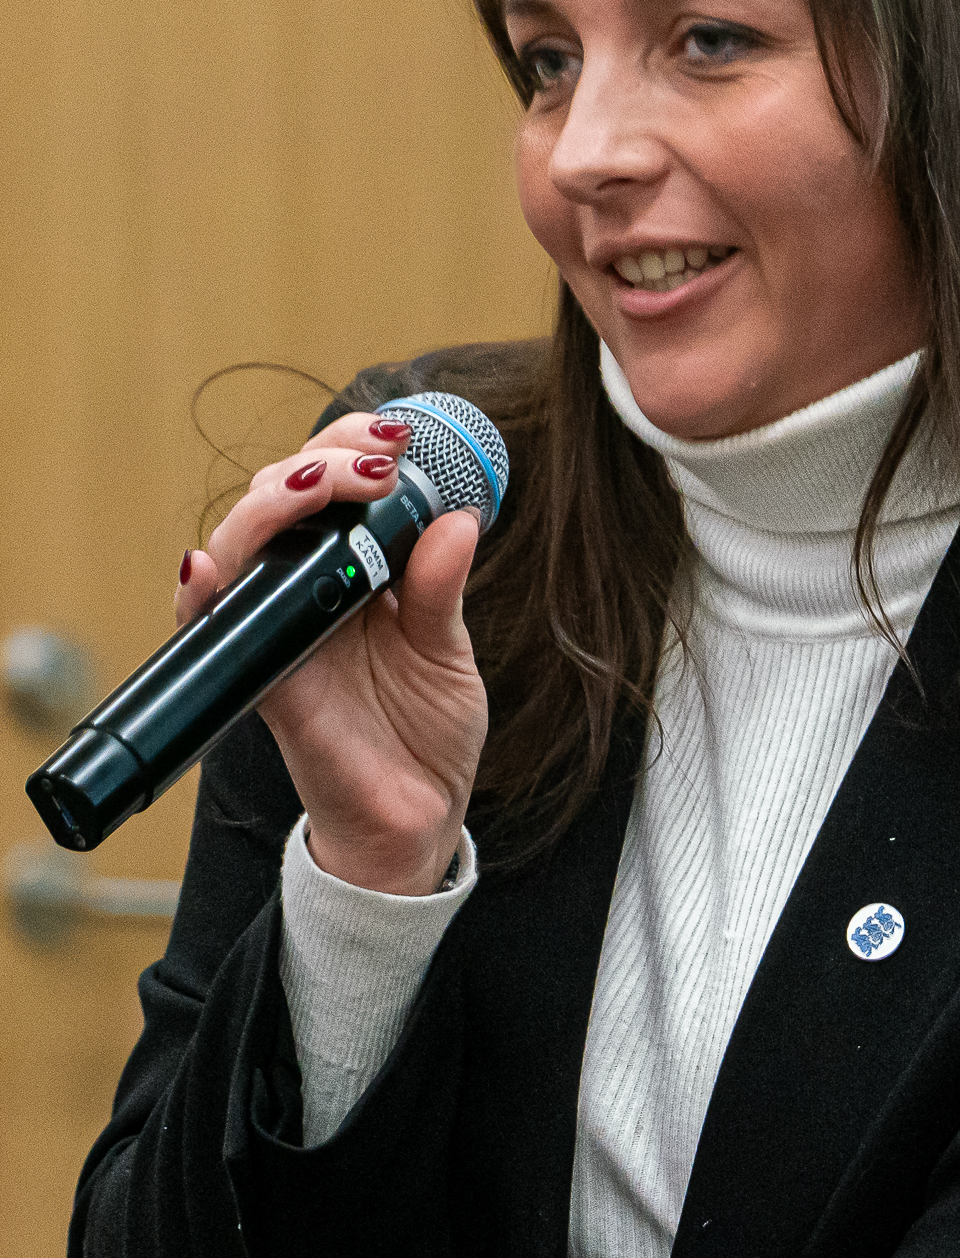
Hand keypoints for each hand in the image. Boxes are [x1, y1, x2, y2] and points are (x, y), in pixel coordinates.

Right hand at [175, 412, 487, 894]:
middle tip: (375, 460)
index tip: (397, 434)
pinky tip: (210, 565)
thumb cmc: (426, 733)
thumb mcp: (449, 650)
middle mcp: (308, 593)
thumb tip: (458, 518)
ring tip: (321, 485)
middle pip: (279, 499)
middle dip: (319, 459)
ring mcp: (281, 632)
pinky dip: (203, 591)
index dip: (349, 446)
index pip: (331, 486)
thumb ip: (441, 586)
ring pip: (240, 545)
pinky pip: (216, 628)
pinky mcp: (267, 680)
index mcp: (353, 574)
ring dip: (271, 503)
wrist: (417, 822)